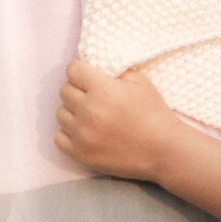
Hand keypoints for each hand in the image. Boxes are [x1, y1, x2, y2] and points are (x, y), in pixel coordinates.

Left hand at [55, 59, 175, 181]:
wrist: (162, 150)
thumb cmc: (153, 113)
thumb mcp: (139, 81)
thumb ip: (114, 71)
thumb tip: (94, 67)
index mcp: (103, 90)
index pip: (73, 70)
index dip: (80, 70)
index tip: (87, 75)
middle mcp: (89, 111)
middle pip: (64, 90)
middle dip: (76, 89)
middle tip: (91, 95)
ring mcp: (82, 135)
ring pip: (60, 113)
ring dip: (72, 111)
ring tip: (89, 115)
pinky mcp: (80, 154)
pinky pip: (58, 138)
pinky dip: (69, 133)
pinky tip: (84, 131)